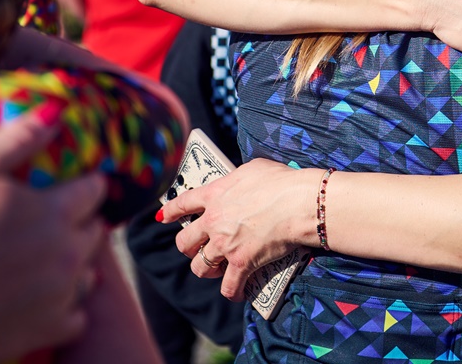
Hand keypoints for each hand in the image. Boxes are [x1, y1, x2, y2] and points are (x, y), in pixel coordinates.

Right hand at [0, 103, 107, 361]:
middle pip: (94, 229)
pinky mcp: (49, 328)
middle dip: (76, 223)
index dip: (81, 185)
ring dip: (72, 263)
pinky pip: (76, 314)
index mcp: (58, 211)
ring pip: (88, 271)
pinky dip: (63, 306)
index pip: (96, 189)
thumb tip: (56, 111)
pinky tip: (37, 297)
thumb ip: (19, 138)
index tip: (63, 189)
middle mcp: (70, 252)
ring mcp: (63, 294)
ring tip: (38, 260)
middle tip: (43, 225)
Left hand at [159, 157, 317, 300]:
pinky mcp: (241, 263)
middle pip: (184, 242)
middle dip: (189, 248)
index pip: (182, 204)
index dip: (171, 211)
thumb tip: (239, 184)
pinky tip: (237, 292)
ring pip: (200, 267)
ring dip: (207, 270)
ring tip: (217, 270)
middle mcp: (213, 221)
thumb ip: (237, 179)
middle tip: (199, 248)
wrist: (298, 202)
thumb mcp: (253, 168)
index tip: (163, 217)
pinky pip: (228, 286)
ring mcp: (225, 245)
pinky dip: (232, 291)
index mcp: (214, 195)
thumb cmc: (281, 181)